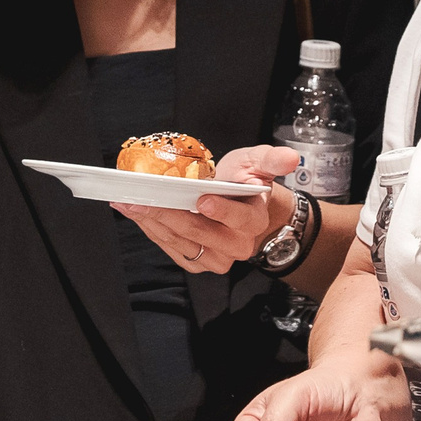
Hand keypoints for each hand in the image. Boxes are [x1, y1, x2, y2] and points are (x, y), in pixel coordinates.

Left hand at [115, 145, 297, 274]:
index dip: (221, 210)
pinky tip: (135, 213)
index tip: (202, 198)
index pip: (240, 219)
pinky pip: (171, 248)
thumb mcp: (260, 162)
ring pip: (180, 242)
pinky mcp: (198, 262)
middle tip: (143, 198)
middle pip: (200, 232)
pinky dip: (151, 230)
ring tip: (129, 202)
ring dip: (151, 222)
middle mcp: (237, 245)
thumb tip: (291, 157)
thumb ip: (273, 159)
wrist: (242, 206)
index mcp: (254, 219)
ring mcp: (217, 258)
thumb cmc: (247, 182)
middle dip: (168, 214)